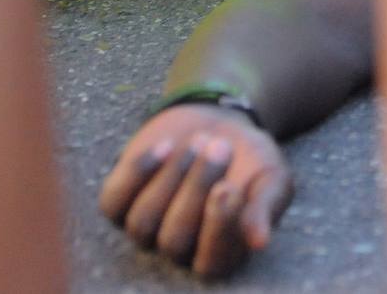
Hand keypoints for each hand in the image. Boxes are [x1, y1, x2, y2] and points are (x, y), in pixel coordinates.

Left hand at [99, 103, 293, 277]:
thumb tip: (260, 242)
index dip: (216, 229)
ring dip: (172, 177)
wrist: (220, 123)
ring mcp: (146, 227)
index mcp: (221, 252)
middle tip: (221, 146)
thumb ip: (267, 207)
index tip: (229, 188)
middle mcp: (180, 249)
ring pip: (142, 222)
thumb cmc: (253, 159)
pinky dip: (139, 171)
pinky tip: (166, 146)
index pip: (211, 263)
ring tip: (200, 139)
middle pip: (173, 241)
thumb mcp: (272, 178)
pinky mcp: (120, 202)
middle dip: (196, 189)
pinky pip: (114, 201)